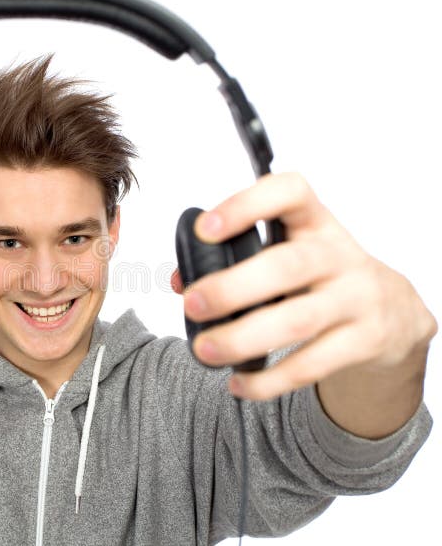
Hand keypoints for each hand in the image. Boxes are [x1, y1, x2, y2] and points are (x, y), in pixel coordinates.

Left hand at [171, 171, 436, 400]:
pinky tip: (239, 383)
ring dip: (243, 338)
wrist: (394, 313)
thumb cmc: (321, 276)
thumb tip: (183, 281)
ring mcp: (357, 299)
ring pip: (297, 321)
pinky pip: (311, 366)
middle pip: (287, 266)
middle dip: (232, 287)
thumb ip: (236, 260)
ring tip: (205, 349)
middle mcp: (339, 255)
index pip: (290, 193)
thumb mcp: (288, 254)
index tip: (205, 230)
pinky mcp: (364, 341)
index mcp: (315, 222)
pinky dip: (269, 380)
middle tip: (192, 304)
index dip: (246, 206)